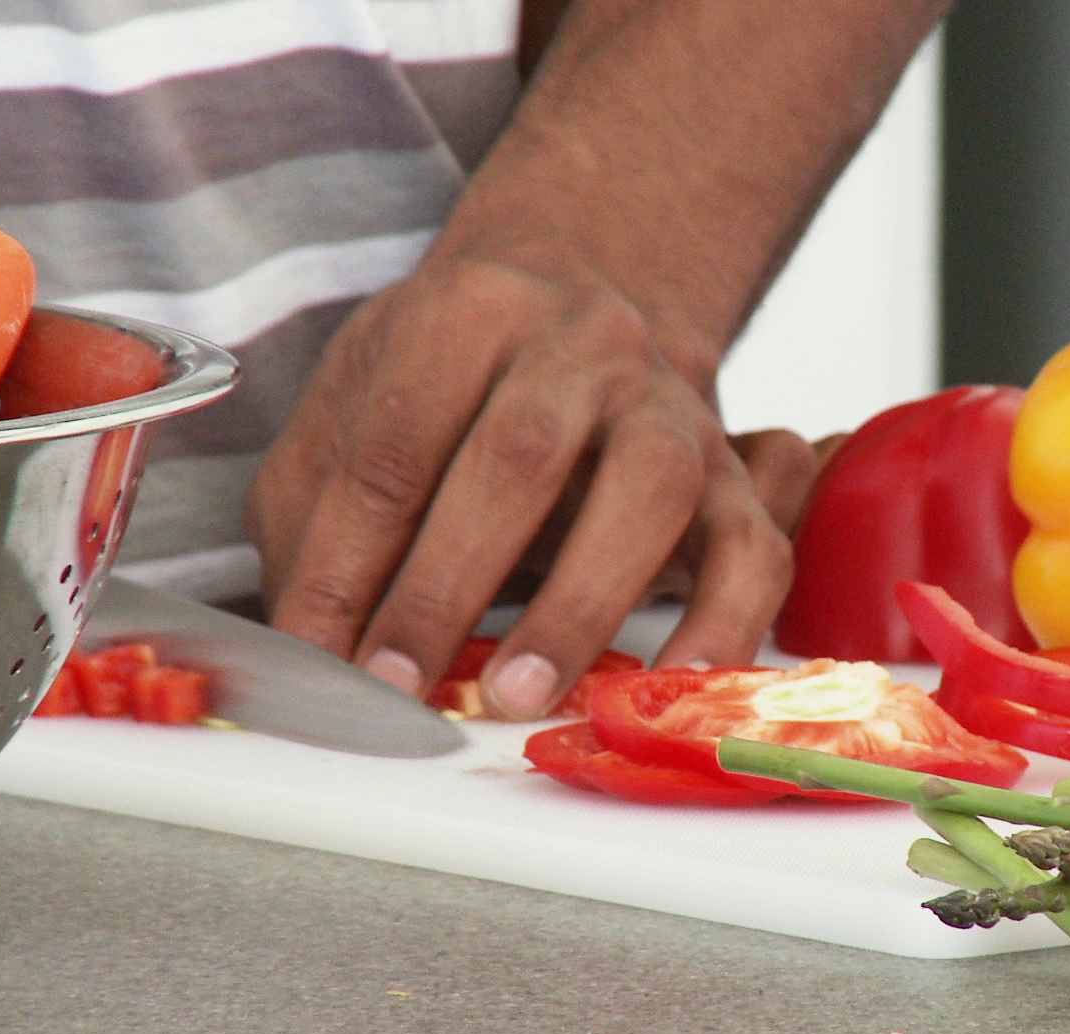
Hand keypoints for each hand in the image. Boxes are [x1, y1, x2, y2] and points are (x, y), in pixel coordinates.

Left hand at [245, 249, 815, 720]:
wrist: (570, 320)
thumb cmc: (449, 389)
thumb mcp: (351, 412)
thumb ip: (318, 521)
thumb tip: (315, 645)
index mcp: (472, 306)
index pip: (397, 440)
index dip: (348, 560)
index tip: (321, 653)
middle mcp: (587, 340)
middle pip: (520, 454)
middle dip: (446, 585)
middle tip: (399, 680)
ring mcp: (671, 405)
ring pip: (651, 488)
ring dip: (579, 604)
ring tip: (519, 691)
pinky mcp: (733, 476)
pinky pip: (754, 550)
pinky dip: (724, 623)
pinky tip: (672, 683)